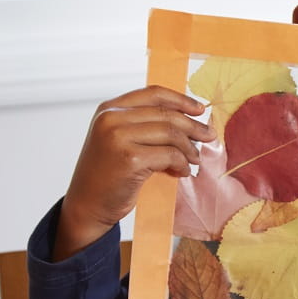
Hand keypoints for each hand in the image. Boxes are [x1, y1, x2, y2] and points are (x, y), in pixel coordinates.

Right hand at [54, 86, 213, 260]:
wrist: (88, 204)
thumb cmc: (109, 173)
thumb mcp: (119, 140)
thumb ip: (143, 125)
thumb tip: (190, 118)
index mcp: (109, 109)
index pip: (153, 94)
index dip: (181, 100)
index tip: (200, 109)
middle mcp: (111, 118)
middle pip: (166, 114)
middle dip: (194, 126)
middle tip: (209, 136)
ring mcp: (118, 138)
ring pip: (171, 134)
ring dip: (189, 148)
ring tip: (195, 159)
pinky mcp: (130, 159)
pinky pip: (170, 155)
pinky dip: (182, 164)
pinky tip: (183, 171)